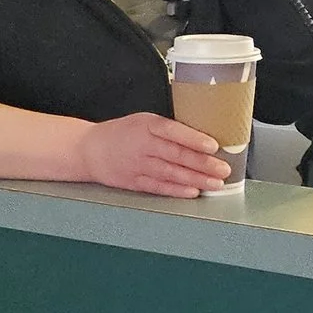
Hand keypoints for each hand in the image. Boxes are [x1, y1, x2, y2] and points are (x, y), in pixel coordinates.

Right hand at [77, 112, 229, 197]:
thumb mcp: (143, 120)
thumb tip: (201, 136)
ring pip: (171, 173)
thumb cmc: (122, 132)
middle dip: (203, 164)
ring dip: (196, 180)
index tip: (213, 146)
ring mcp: (138, 166)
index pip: (173, 131)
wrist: (89, 150)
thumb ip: (168, 128)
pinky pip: (159, 187)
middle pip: (176, 155)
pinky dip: (177, 190)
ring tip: (215, 183)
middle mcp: (142, 145)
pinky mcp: (134, 182)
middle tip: (223, 169)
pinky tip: (192, 192)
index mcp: (146, 125)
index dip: (194, 139)